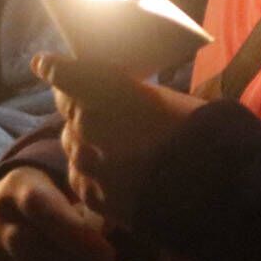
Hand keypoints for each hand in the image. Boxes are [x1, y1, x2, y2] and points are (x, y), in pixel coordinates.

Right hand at [0, 165, 138, 260]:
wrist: (5, 211)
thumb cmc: (50, 190)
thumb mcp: (65, 179)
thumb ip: (88, 195)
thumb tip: (114, 223)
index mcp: (17, 189)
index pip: (38, 208)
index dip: (73, 234)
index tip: (109, 254)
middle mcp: (2, 225)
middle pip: (33, 253)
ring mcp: (1, 259)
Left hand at [34, 54, 205, 225]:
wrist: (216, 192)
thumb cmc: (204, 137)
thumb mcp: (170, 101)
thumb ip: (134, 97)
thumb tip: (124, 95)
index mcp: (113, 91)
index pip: (69, 74)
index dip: (55, 69)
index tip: (43, 64)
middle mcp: (94, 123)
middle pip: (70, 112)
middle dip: (76, 108)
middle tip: (90, 110)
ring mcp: (91, 162)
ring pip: (72, 146)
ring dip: (83, 142)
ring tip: (105, 147)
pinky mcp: (95, 196)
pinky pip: (79, 178)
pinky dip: (87, 173)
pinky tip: (106, 174)